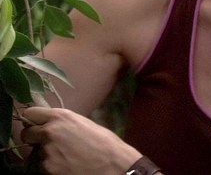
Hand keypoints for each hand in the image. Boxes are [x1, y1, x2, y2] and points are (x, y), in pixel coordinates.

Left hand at [19, 107, 141, 174]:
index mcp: (61, 117)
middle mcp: (50, 131)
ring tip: (67, 156)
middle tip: (48, 143)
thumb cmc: (105, 144)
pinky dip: (52, 166)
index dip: (33, 120)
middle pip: (26, 134)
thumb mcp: (85, 124)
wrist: (113, 165)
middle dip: (34, 138)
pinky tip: (68, 165)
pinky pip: (43, 166)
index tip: (36, 125)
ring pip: (36, 152)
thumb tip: (53, 125)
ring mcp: (47, 151)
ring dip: (47, 154)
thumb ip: (65, 123)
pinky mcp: (48, 168)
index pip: (31, 113)